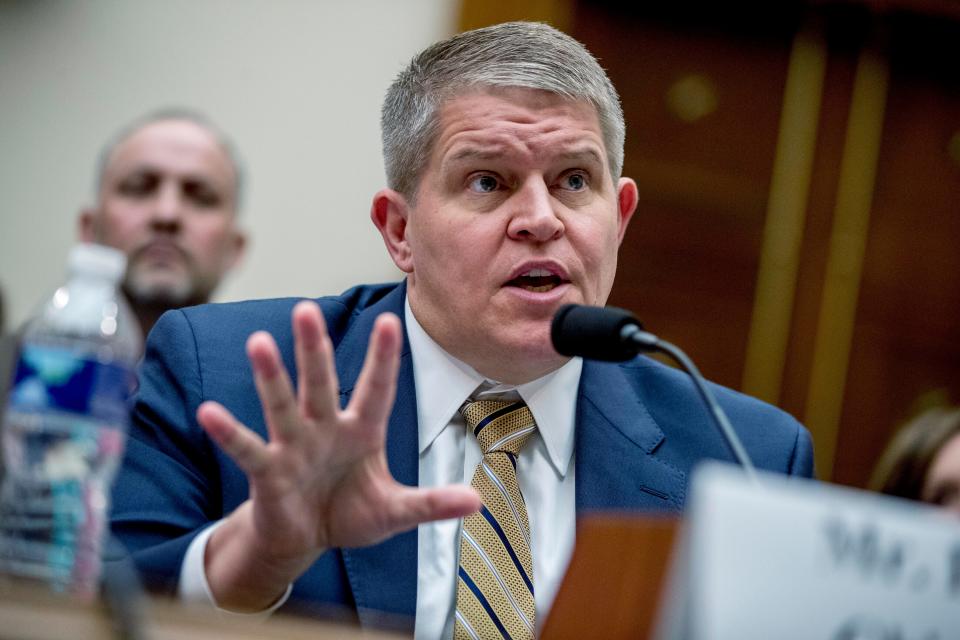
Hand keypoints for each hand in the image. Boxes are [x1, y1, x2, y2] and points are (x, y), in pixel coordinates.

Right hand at [195, 301, 479, 610]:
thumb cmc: (350, 513)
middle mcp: (326, 428)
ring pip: (282, 404)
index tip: (390, 319)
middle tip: (307, 309)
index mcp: (362, 430)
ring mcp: (294, 446)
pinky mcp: (267, 470)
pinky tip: (209, 412)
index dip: (382, 358)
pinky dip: (229, 432)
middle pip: (321, 382)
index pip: (376, 388)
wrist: (307, 539)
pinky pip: (247, 447)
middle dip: (315, 349)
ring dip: (271, 376)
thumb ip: (432, 504)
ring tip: (258, 342)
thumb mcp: (396, 511)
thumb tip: (478, 502)